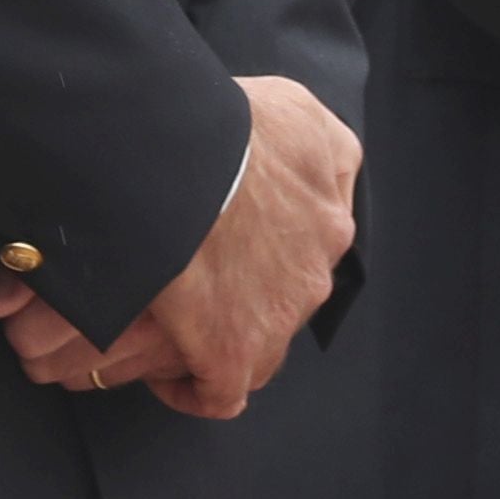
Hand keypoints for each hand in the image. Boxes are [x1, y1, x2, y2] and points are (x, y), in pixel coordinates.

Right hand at [0, 76, 359, 418]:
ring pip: (262, 340)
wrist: (178, 159)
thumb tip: (294, 164)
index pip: (316, 232)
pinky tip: (168, 377)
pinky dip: (195, 388)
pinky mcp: (235, 352)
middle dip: (253, 285)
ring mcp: (280, 313)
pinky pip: (221, 392)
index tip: (240, 230)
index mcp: (331, 205)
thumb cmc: (223, 123)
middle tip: (199, 272)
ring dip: (225, 334)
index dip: (276, 233)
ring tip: (177, 322)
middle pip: (289, 288)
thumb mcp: (294, 106)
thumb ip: (314, 140)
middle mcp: (318, 262)